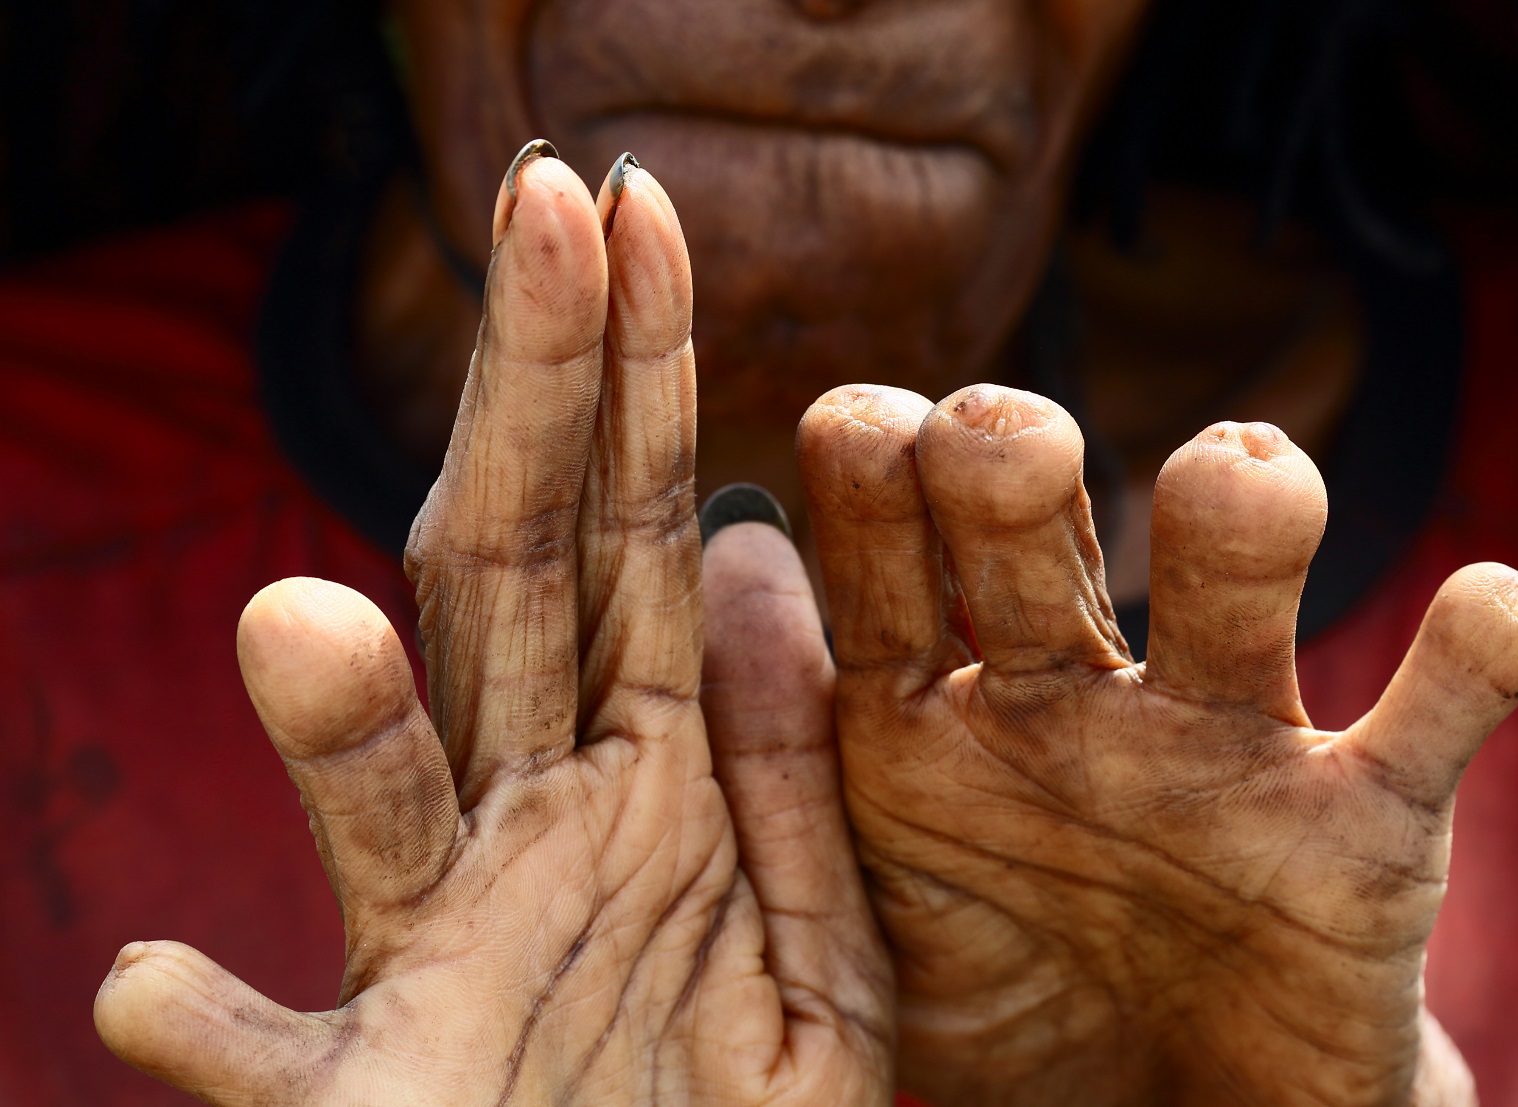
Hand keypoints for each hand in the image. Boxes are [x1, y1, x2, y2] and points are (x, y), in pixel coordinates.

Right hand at [93, 148, 891, 1105]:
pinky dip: (209, 1040)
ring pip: (390, 805)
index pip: (640, 538)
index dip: (637, 374)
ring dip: (335, 729)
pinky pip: (280, 1076)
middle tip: (538, 200)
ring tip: (297, 621)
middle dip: (536, 398)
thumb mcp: (814, 935)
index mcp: (654, 777)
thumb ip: (780, 761)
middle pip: (522, 584)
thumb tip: (750, 548)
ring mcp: (448, 961)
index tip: (635, 208)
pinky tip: (148, 1000)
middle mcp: (539, 830)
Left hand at [794, 384, 1517, 1105]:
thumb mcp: (851, 900)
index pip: (882, 549)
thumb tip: (724, 549)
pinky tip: (1492, 614)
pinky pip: (1433, 721)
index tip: (859, 428)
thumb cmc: (992, 1002)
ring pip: (1234, 589)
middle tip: (994, 443)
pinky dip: (1474, 660)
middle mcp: (1073, 696)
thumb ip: (780, 747)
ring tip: (1235, 479)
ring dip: (1240, 516)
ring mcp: (1224, 750)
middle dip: (1012, 467)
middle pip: (1034, 532)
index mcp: (930, 712)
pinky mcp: (1364, 831)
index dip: (869, 474)